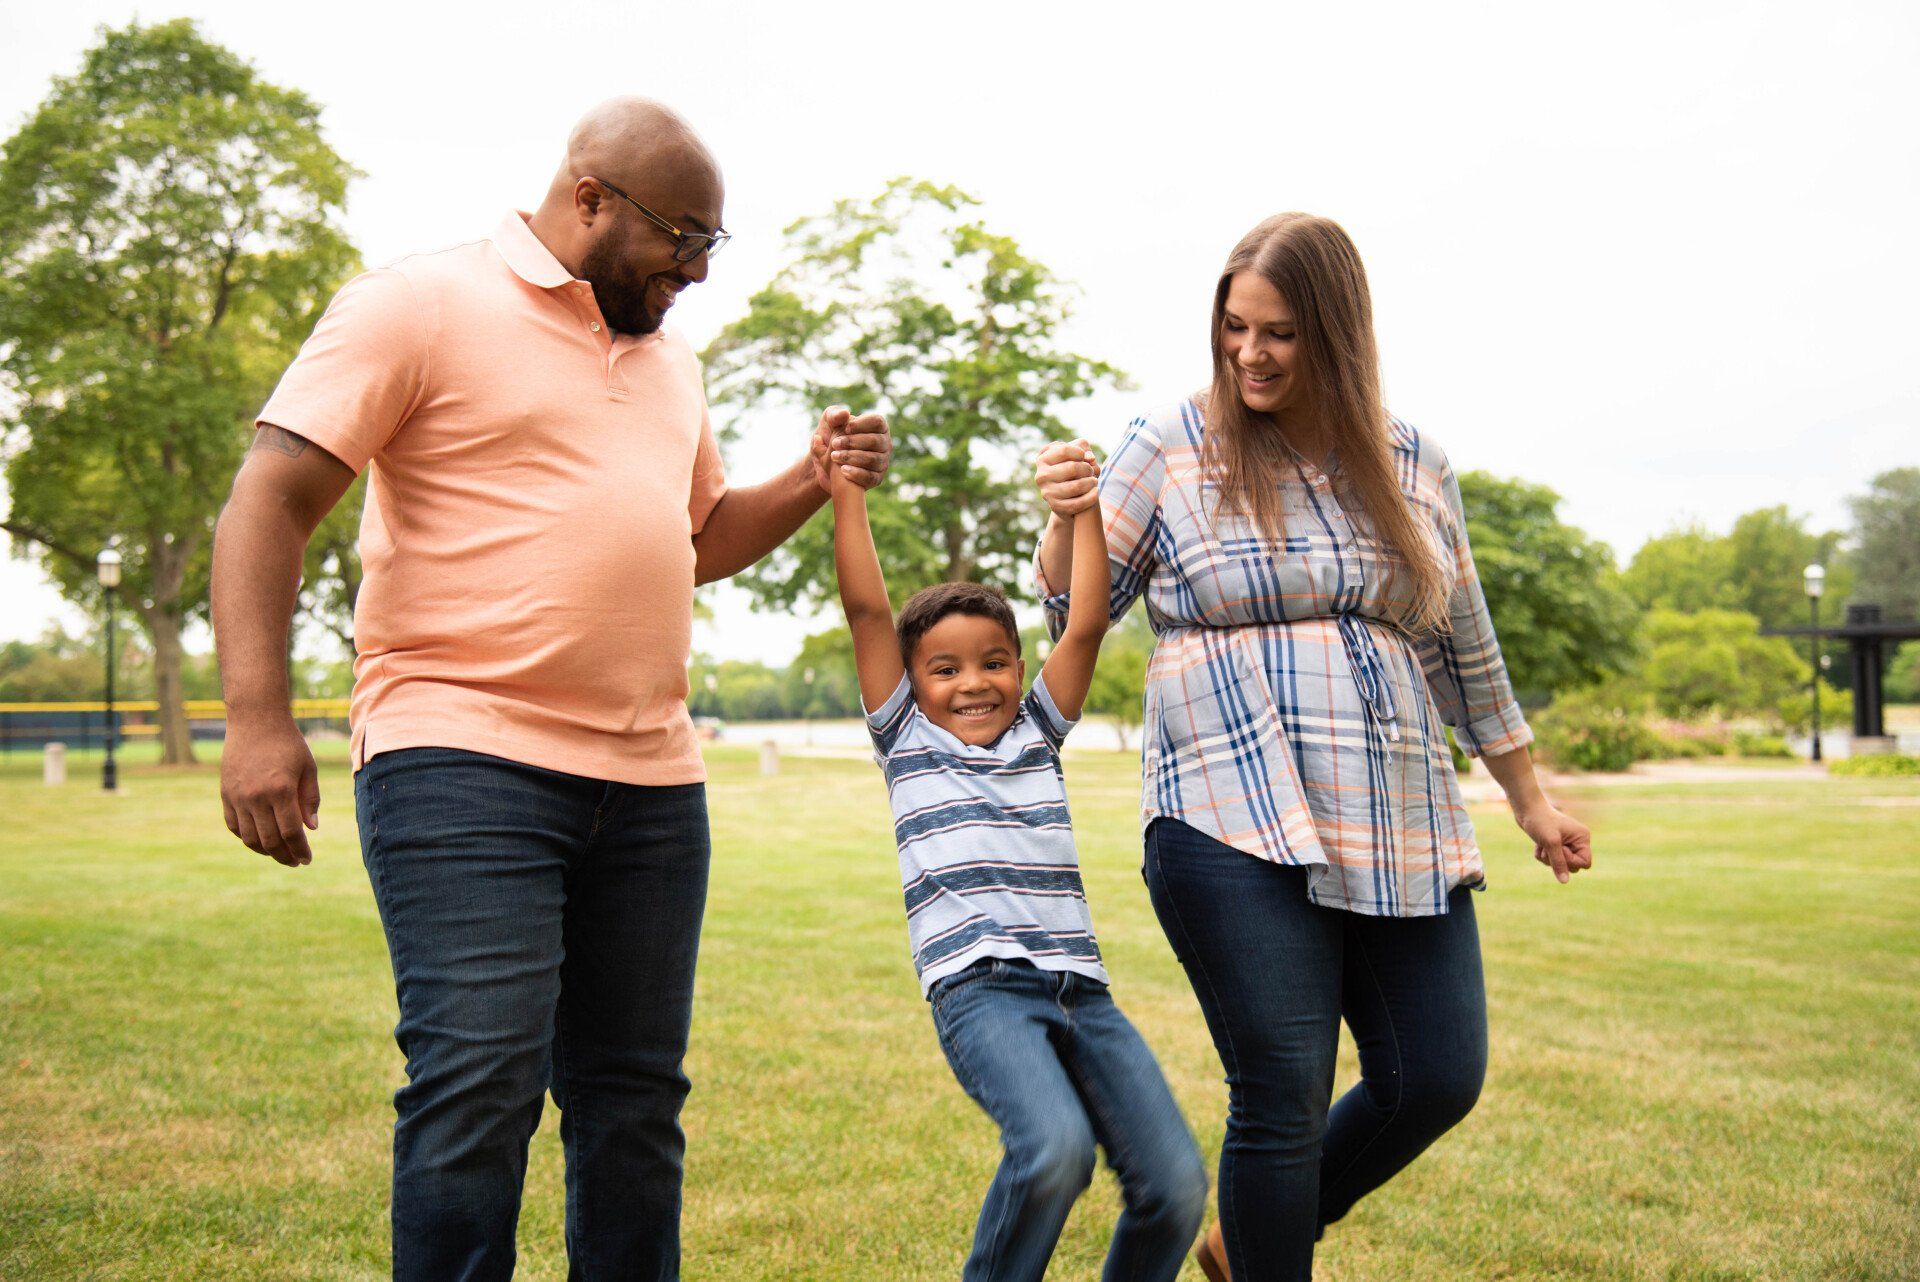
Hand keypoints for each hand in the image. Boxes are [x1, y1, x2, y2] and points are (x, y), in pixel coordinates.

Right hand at [221, 714, 320, 866]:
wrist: (255, 720)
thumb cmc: (288, 743)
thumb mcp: (308, 768)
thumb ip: (310, 800)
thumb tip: (311, 829)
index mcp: (281, 790)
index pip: (291, 832)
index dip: (300, 850)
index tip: (307, 859)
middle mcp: (256, 797)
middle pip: (270, 840)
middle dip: (284, 856)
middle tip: (295, 862)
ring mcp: (237, 797)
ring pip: (249, 837)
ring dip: (265, 851)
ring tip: (279, 853)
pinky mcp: (225, 794)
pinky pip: (233, 825)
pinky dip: (246, 837)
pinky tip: (260, 840)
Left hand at [809, 405, 890, 491]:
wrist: (827, 462)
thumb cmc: (833, 436)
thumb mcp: (829, 423)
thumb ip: (834, 416)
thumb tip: (844, 413)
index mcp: (878, 427)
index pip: (877, 421)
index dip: (861, 424)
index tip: (845, 428)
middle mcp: (884, 444)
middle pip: (875, 441)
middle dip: (853, 442)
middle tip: (834, 443)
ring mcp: (882, 462)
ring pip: (873, 459)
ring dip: (852, 457)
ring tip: (834, 456)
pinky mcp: (876, 478)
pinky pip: (870, 477)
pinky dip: (856, 473)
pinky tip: (843, 470)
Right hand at [1036, 439, 1098, 517]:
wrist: (1068, 494)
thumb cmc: (1073, 468)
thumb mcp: (1076, 454)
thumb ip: (1083, 448)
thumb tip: (1090, 457)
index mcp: (1043, 459)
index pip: (1063, 450)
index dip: (1080, 452)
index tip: (1084, 456)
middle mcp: (1041, 476)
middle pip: (1072, 468)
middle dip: (1087, 468)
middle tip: (1091, 470)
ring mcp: (1047, 492)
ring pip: (1076, 487)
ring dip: (1091, 483)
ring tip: (1094, 481)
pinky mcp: (1055, 506)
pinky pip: (1077, 503)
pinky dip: (1091, 497)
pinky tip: (1095, 492)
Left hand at [1513, 802, 1592, 884]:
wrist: (1526, 809)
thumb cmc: (1540, 821)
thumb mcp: (1550, 843)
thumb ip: (1559, 863)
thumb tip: (1564, 881)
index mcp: (1582, 838)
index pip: (1585, 863)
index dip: (1571, 862)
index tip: (1560, 851)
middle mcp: (1577, 841)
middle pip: (1573, 866)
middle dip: (1557, 860)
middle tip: (1549, 847)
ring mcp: (1566, 843)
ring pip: (1560, 864)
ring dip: (1548, 858)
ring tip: (1542, 844)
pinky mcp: (1555, 844)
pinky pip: (1551, 860)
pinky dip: (1542, 854)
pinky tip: (1538, 844)